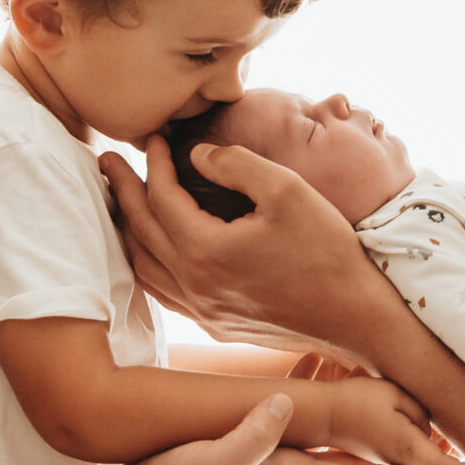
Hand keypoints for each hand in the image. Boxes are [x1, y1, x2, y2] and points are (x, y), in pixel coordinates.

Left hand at [99, 139, 399, 366]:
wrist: (358, 317)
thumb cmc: (328, 251)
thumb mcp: (287, 190)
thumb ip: (237, 163)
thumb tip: (199, 154)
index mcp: (205, 251)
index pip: (161, 198)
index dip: (154, 163)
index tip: (153, 138)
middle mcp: (194, 286)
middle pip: (141, 232)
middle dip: (123, 192)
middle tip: (105, 163)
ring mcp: (203, 311)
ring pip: (144, 268)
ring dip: (129, 231)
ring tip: (121, 203)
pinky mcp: (217, 326)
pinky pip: (164, 292)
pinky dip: (148, 263)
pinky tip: (152, 250)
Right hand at [123, 393, 436, 464]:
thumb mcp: (212, 460)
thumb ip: (251, 433)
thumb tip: (287, 403)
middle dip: (395, 460)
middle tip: (435, 450)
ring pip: (328, 445)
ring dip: (361, 433)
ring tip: (392, 410)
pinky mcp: (244, 456)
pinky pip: (295, 429)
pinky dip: (313, 405)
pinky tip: (311, 380)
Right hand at [320, 377, 464, 464]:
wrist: (322, 415)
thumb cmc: (357, 400)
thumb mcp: (395, 395)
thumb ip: (422, 412)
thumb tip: (431, 429)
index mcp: (407, 449)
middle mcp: (402, 461)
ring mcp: (393, 462)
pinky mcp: (386, 456)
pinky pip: (420, 464)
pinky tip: (450, 458)